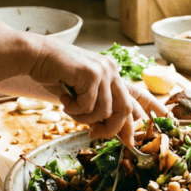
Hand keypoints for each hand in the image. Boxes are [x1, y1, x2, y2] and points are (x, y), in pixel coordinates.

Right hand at [28, 40, 167, 139]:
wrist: (34, 56)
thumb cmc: (54, 75)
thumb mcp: (80, 94)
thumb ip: (96, 107)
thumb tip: (106, 130)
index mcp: (113, 75)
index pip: (138, 96)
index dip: (149, 114)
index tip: (155, 128)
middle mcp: (113, 71)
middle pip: (125, 110)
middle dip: (112, 129)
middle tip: (95, 135)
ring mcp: (104, 71)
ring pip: (104, 112)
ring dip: (83, 117)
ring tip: (69, 106)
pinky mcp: (92, 73)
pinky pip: (89, 106)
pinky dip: (74, 108)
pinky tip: (64, 96)